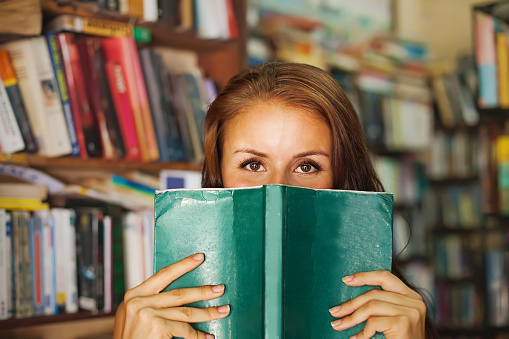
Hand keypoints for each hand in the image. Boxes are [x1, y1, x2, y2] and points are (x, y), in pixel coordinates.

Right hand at [114, 253, 229, 338]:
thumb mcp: (135, 316)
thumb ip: (151, 302)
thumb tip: (179, 294)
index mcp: (134, 294)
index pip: (163, 274)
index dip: (183, 265)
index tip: (199, 258)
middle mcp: (138, 301)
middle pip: (179, 293)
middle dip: (203, 291)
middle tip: (220, 289)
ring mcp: (147, 313)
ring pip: (187, 311)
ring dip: (208, 312)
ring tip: (223, 311)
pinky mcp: (156, 326)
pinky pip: (185, 330)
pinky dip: (198, 335)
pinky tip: (208, 337)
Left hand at [328, 270, 425, 338]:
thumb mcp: (392, 318)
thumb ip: (381, 304)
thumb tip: (351, 300)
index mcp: (411, 296)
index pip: (385, 277)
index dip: (364, 276)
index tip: (346, 280)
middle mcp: (414, 301)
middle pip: (374, 293)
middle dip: (351, 304)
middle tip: (334, 312)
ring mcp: (410, 312)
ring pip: (371, 307)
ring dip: (351, 318)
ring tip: (339, 325)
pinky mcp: (403, 323)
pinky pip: (373, 322)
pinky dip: (362, 332)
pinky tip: (357, 338)